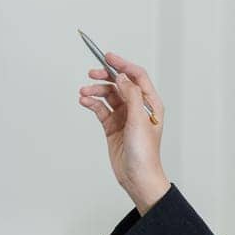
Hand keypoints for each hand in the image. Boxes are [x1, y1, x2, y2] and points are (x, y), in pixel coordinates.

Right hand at [77, 53, 169, 212]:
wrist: (137, 177)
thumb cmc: (145, 153)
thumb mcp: (139, 121)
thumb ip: (132, 96)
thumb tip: (123, 76)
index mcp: (151, 104)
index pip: (137, 77)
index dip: (123, 65)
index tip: (107, 56)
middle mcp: (138, 108)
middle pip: (121, 84)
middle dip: (106, 76)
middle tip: (92, 73)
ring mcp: (125, 117)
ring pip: (108, 96)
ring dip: (96, 91)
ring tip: (84, 92)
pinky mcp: (113, 127)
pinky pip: (101, 109)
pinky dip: (92, 103)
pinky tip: (84, 101)